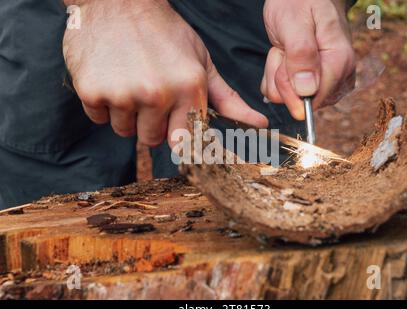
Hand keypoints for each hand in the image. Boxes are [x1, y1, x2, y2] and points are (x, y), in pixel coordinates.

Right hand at [63, 0, 267, 147]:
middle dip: (150, 123)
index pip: (184, 142)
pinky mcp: (93, 91)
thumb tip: (259, 124)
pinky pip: (99, 118)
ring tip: (128, 80)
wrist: (117, 0)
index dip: (176, 133)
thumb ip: (228, 99)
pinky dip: (102, 103)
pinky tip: (109, 76)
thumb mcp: (201, 62)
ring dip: (126, 114)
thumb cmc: (164, 33)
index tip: (170, 123)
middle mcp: (158, 93)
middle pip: (152, 140)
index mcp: (189, 88)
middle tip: (148, 92)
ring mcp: (124, 93)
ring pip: (124, 131)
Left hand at [261, 0, 355, 119]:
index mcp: (339, 63)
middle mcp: (339, 77)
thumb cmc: (300, 3)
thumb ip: (301, 56)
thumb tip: (307, 91)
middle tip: (285, 49)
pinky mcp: (316, 84)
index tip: (286, 57)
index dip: (289, 85)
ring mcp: (328, 82)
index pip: (312, 99)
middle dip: (282, 77)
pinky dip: (278, 75)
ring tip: (286, 49)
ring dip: (279, 74)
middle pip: (299, 102)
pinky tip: (285, 55)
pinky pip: (287, 94)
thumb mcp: (294, 24)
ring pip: (290, 99)